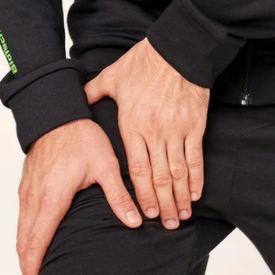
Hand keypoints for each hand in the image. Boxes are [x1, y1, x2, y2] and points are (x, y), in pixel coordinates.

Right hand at [16, 117, 142, 274]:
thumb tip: (134, 221)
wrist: (58, 112)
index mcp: (52, 197)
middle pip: (25, 240)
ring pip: (21, 227)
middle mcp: (34, 196)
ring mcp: (28, 189)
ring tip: (30, 268)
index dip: (34, 266)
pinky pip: (22, 214)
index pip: (38, 241)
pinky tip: (31, 238)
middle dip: (26, 265)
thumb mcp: (105, 165)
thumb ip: (118, 195)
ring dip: (23, 250)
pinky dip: (24, 232)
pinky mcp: (27, 182)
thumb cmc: (80, 136)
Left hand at [84, 38, 209, 230]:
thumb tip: (77, 98)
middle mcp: (154, 132)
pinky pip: (195, 157)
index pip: (136, 169)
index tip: (144, 214)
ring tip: (181, 216)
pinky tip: (196, 193)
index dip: (142, 194)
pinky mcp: (195, 125)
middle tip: (166, 225)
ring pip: (178, 173)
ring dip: (180, 198)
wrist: (177, 50)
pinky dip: (197, 177)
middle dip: (162, 205)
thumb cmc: (145, 62)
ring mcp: (176, 130)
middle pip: (158, 178)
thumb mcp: (113, 76)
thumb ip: (94, 91)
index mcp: (132, 124)